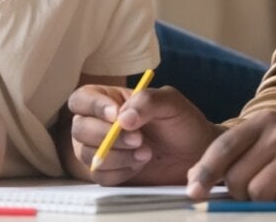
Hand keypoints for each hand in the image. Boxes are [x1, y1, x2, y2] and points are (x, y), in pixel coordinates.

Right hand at [68, 84, 223, 185]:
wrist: (195, 154)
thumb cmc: (182, 122)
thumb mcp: (171, 102)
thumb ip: (147, 101)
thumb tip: (121, 119)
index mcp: (109, 99)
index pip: (82, 99)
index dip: (93, 107)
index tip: (116, 115)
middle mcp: (99, 124)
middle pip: (79, 129)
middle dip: (106, 136)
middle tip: (138, 139)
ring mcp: (102, 149)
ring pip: (86, 154)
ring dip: (116, 155)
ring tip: (146, 153)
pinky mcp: (109, 172)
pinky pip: (100, 175)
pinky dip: (120, 171)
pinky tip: (139, 165)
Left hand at [187, 111, 275, 200]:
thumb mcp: (269, 142)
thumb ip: (237, 157)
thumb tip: (196, 181)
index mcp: (262, 122)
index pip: (223, 147)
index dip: (204, 171)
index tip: (194, 192)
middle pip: (238, 177)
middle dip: (240, 194)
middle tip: (256, 192)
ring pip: (258, 192)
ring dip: (263, 202)